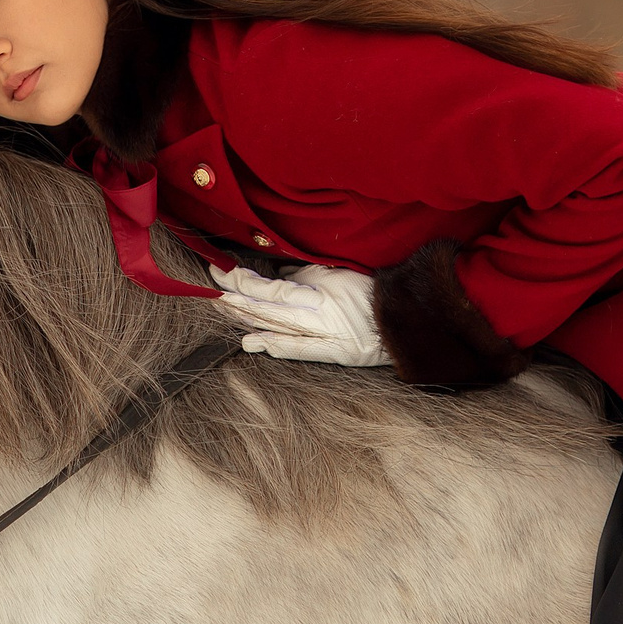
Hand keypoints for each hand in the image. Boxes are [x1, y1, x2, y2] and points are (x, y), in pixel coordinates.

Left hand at [212, 264, 389, 367]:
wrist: (411, 317)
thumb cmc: (376, 287)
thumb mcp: (338, 270)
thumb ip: (305, 273)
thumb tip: (277, 273)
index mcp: (320, 291)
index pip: (269, 287)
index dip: (241, 281)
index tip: (220, 271)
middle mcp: (319, 315)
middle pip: (266, 308)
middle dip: (236, 299)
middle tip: (212, 291)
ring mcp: (326, 336)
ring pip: (276, 327)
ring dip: (247, 321)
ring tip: (225, 313)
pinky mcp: (335, 352)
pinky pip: (299, 349)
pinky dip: (274, 345)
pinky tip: (253, 342)